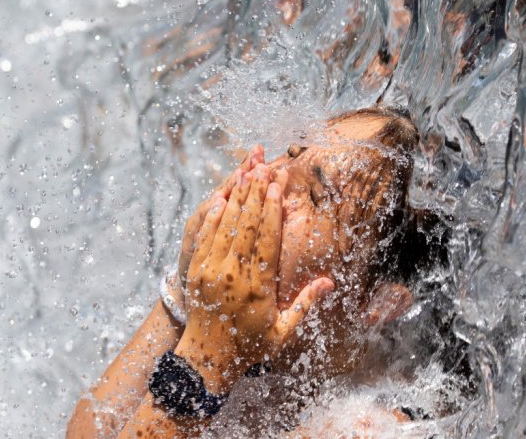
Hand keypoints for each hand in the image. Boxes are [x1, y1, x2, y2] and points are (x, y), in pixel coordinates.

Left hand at [175, 163, 333, 392]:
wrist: (208, 358)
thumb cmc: (250, 344)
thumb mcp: (283, 330)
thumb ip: (305, 303)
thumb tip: (329, 282)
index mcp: (258, 285)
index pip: (267, 237)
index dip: (272, 208)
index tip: (278, 186)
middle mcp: (234, 273)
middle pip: (247, 224)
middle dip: (257, 192)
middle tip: (266, 167)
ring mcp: (212, 270)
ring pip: (226, 225)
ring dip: (237, 197)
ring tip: (247, 172)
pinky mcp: (196, 270)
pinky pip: (205, 236)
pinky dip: (214, 215)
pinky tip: (221, 196)